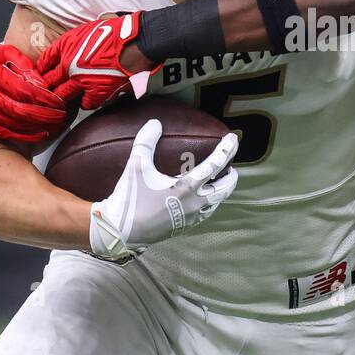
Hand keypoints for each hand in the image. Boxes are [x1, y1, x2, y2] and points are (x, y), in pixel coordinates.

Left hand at [37, 13, 158, 109]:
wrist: (134, 43)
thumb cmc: (115, 32)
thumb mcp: (86, 29)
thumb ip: (72, 43)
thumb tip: (65, 51)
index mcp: (65, 47)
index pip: (44, 62)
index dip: (41, 69)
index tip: (41, 74)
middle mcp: (69, 65)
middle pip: (49, 82)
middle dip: (47, 87)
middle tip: (47, 92)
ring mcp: (82, 80)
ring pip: (63, 96)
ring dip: (65, 97)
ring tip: (66, 98)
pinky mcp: (97, 92)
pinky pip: (86, 103)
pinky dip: (87, 102)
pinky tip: (89, 98)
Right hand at [89, 119, 239, 259]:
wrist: (120, 232)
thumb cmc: (129, 199)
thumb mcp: (136, 166)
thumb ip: (146, 142)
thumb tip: (155, 123)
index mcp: (188, 188)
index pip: (215, 165)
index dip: (227, 150)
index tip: (234, 139)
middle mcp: (195, 204)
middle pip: (225, 188)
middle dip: (231, 176)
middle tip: (231, 166)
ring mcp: (191, 218)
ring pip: (216, 203)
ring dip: (222, 191)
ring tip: (221, 181)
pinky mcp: (184, 227)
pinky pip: (205, 214)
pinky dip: (210, 203)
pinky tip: (204, 200)